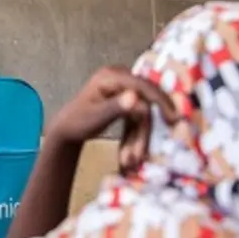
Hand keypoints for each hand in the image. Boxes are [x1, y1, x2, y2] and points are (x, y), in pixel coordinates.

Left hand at [47, 65, 177, 160]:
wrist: (64, 130)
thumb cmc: (75, 121)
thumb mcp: (95, 116)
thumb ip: (116, 108)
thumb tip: (137, 99)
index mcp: (111, 76)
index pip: (142, 86)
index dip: (160, 101)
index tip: (174, 119)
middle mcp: (118, 78)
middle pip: (145, 102)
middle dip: (144, 130)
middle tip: (145, 152)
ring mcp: (121, 90)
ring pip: (141, 114)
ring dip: (137, 139)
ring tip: (129, 161)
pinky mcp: (124, 102)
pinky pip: (135, 119)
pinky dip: (134, 137)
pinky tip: (128, 156)